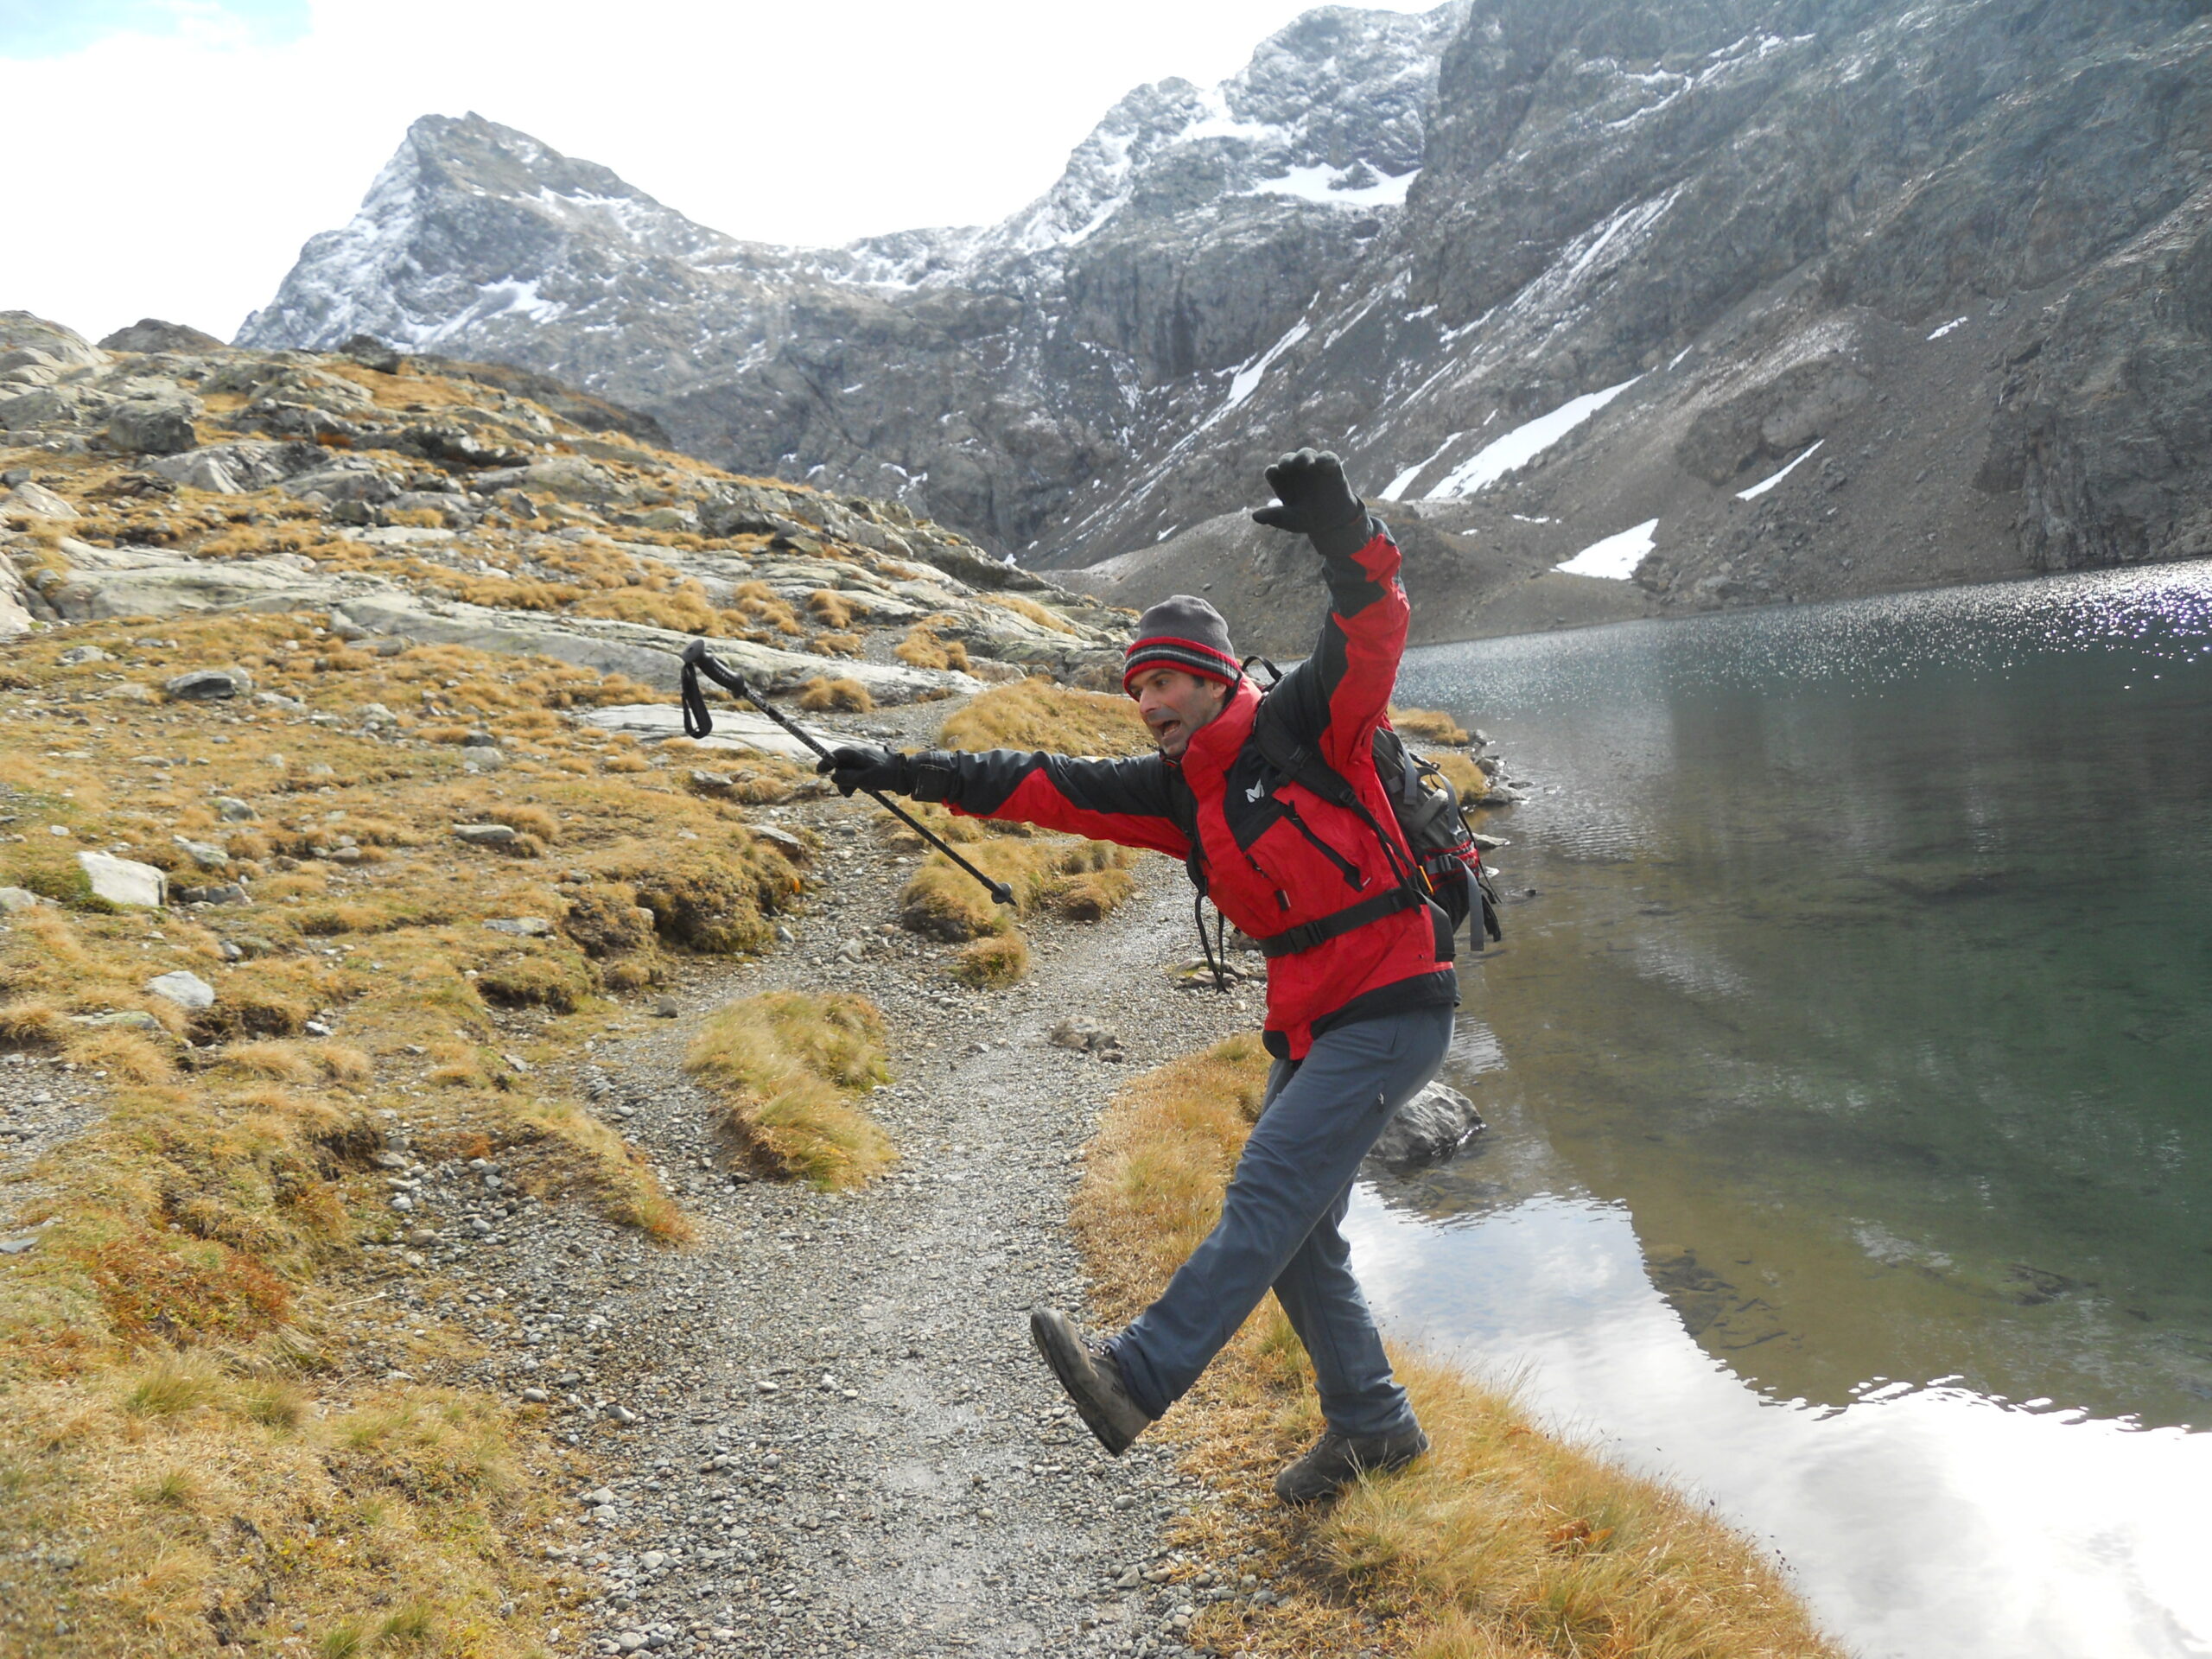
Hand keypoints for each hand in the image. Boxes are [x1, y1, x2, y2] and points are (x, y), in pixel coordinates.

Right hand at [815, 744, 910, 796]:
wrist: (906, 775)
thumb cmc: (886, 775)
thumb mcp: (866, 778)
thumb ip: (849, 778)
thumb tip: (834, 777)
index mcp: (858, 754)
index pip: (838, 754)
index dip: (826, 761)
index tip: (819, 771)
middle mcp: (859, 755)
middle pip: (841, 765)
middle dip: (841, 779)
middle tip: (847, 792)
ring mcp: (864, 761)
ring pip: (848, 771)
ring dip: (848, 783)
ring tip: (852, 793)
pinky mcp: (868, 767)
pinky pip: (856, 774)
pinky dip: (855, 782)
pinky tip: (860, 790)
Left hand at [1251, 448, 1366, 544]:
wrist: (1333, 522)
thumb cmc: (1307, 520)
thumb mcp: (1289, 520)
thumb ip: (1274, 516)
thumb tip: (1254, 516)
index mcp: (1281, 482)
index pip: (1272, 472)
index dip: (1273, 472)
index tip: (1275, 473)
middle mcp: (1295, 471)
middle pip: (1287, 459)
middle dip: (1287, 461)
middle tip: (1287, 466)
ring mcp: (1312, 466)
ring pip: (1305, 454)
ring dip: (1304, 456)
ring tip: (1306, 463)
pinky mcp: (1330, 466)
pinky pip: (1327, 457)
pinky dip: (1325, 459)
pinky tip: (1323, 464)